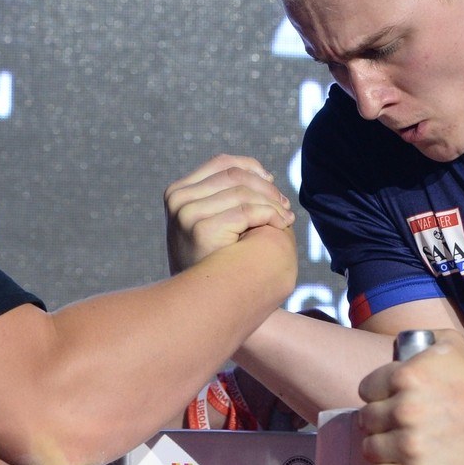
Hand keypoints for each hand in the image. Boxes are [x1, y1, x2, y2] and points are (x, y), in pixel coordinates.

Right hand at [164, 154, 294, 274]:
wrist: (201, 301)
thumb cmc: (213, 261)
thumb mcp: (213, 220)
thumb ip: (227, 195)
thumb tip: (266, 175)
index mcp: (177, 192)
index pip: (222, 163)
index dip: (253, 168)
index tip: (273, 183)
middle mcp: (177, 199)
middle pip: (235, 176)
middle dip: (266, 188)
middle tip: (285, 206)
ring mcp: (186, 214)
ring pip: (243, 192)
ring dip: (272, 203)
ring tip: (286, 219)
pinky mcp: (201, 229)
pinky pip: (247, 211)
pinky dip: (270, 215)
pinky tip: (281, 226)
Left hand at [355, 330, 463, 464]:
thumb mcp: (450, 345)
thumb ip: (420, 340)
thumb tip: (399, 348)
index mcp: (405, 377)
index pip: (366, 391)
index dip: (377, 397)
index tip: (389, 404)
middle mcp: (402, 411)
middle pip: (366, 421)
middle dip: (379, 423)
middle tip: (398, 428)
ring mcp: (408, 446)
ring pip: (370, 449)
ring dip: (382, 449)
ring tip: (402, 449)